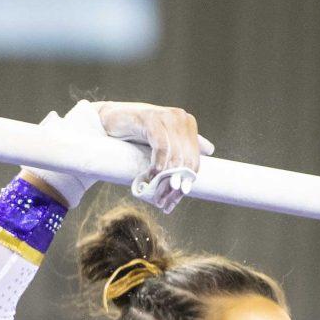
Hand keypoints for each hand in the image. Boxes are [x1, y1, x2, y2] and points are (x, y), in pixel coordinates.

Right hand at [24, 99, 213, 211]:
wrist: (109, 120)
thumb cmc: (135, 131)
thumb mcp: (162, 140)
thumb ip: (184, 143)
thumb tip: (210, 150)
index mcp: (187, 124)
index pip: (194, 160)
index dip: (185, 184)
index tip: (173, 201)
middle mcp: (181, 118)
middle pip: (185, 160)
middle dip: (174, 185)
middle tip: (163, 202)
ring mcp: (167, 116)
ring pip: (174, 156)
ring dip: (164, 180)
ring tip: (155, 194)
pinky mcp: (151, 118)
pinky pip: (161, 147)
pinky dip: (157, 165)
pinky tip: (150, 176)